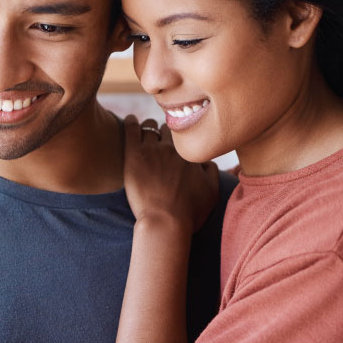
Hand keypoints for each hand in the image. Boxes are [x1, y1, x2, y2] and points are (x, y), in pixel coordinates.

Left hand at [121, 115, 219, 235]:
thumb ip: (213, 171)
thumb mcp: (212, 193)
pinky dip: (130, 121)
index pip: (186, 137)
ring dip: (149, 127)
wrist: (166, 222)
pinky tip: (129, 119)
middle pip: (168, 128)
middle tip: (159, 137)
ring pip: (150, 126)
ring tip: (144, 130)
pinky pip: (131, 128)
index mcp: (191, 155)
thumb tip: (207, 160)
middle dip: (165, 132)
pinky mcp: (134, 154)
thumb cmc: (189, 213)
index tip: (177, 143)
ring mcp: (153, 149)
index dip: (181, 139)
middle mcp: (173, 148)